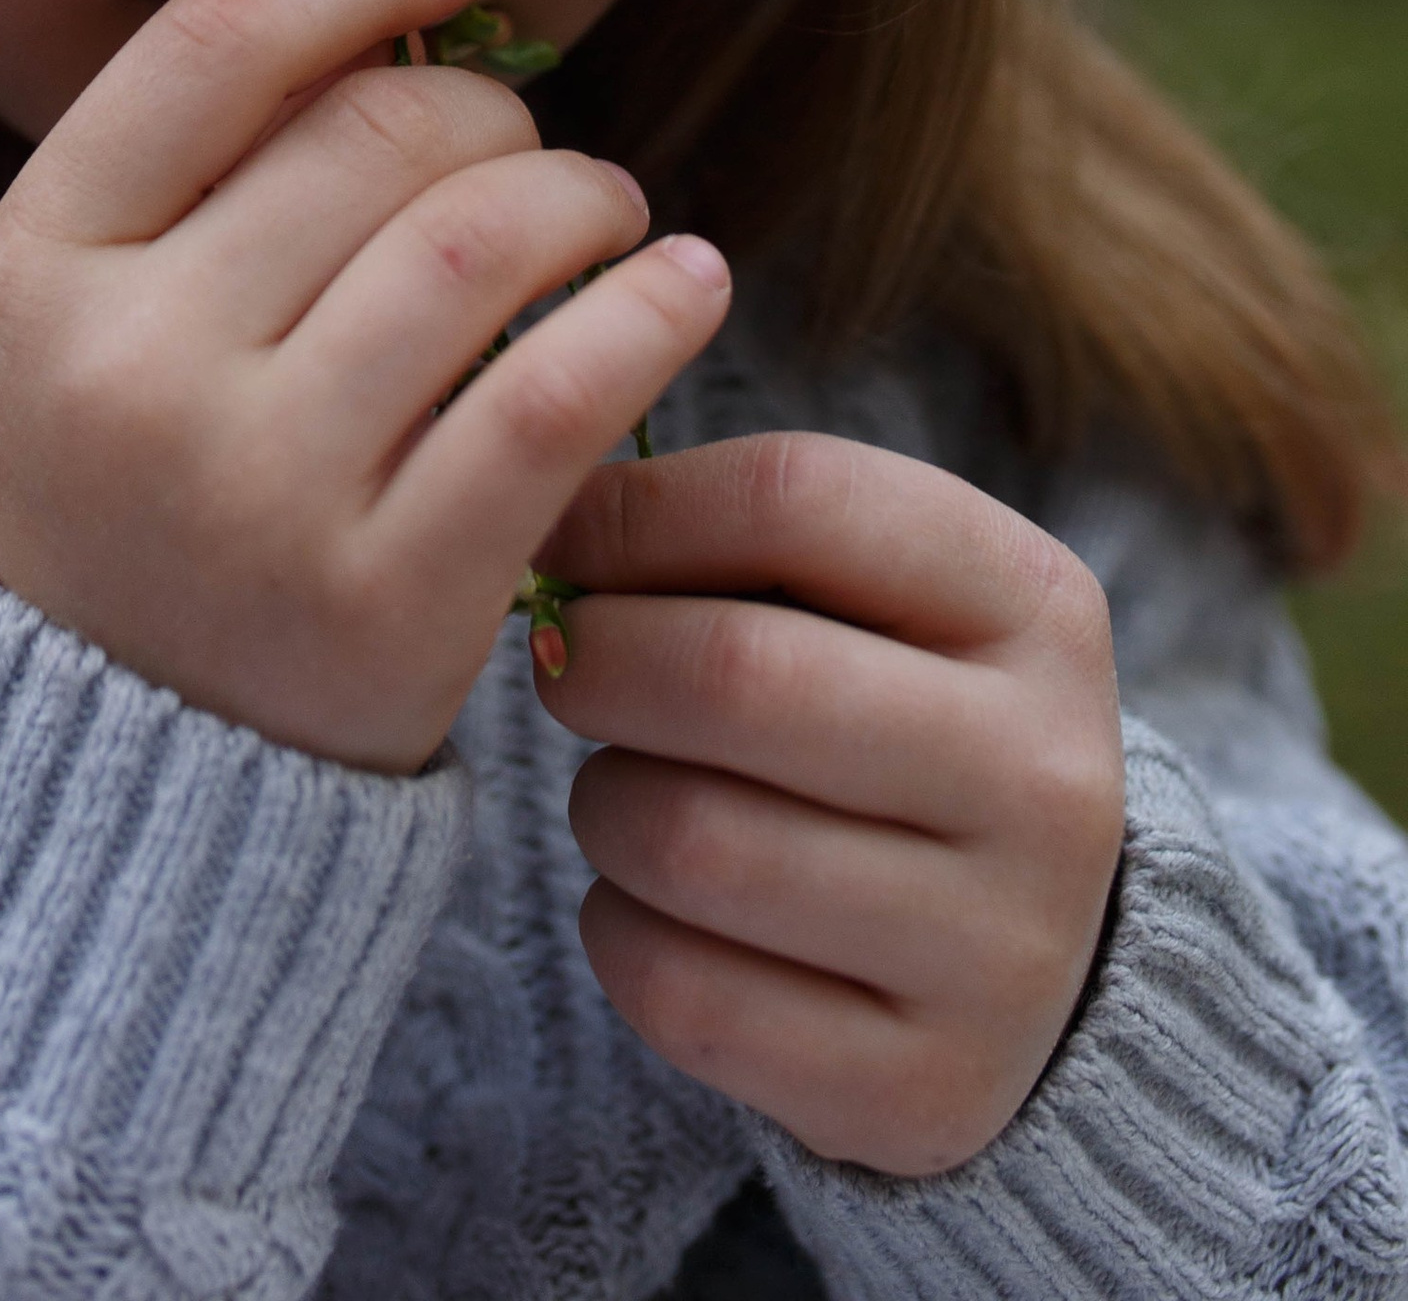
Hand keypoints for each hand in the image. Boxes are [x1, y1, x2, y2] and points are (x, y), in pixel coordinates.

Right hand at [0, 0, 730, 771]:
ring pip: (479, 244)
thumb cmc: (141, 470)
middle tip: (524, 139)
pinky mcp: (390, 599)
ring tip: (603, 207)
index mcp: (40, 266)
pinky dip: (649, 311)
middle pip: (371, 136)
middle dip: (487, 105)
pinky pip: (559, 396)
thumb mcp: (96, 301)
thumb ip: (208, 148)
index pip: (217, 43)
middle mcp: (136, 371)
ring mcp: (260, 493)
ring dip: (579, 192)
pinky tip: (682, 283)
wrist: (134, 758)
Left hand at [539, 432, 1124, 1173]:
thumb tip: (544, 509)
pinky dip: (620, 933)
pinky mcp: (922, 1091)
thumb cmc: (896, 723)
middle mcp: (1046, 778)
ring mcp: (997, 952)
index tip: (567, 533)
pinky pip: (682, 993)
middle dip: (599, 656)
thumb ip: (740, 531)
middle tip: (565, 662)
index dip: (638, 508)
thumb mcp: (875, 596)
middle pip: (734, 672)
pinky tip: (654, 905)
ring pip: (690, 841)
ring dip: (602, 802)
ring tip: (621, 788)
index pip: (796, 498)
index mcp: (1035, 607)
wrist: (1035, 966)